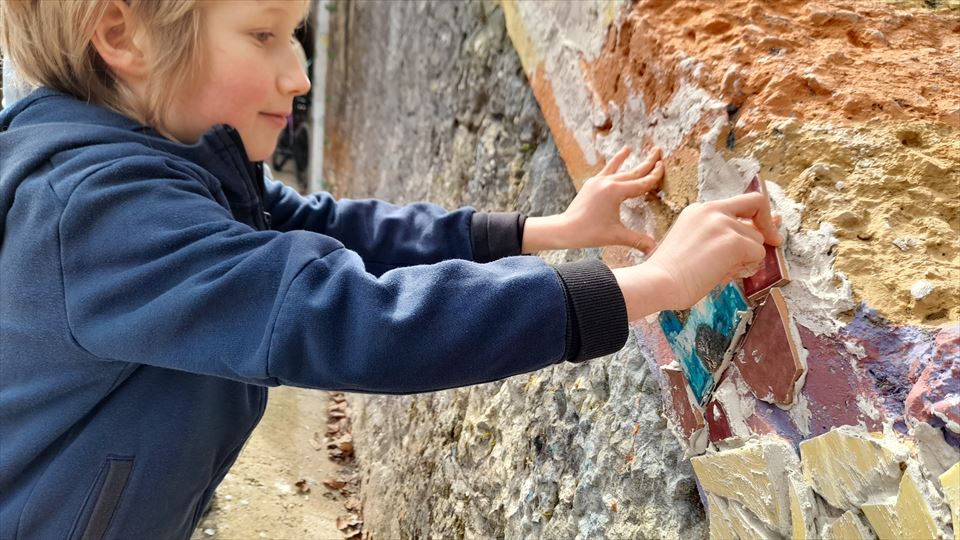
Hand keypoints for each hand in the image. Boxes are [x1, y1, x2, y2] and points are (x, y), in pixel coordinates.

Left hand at [521, 146, 663, 252]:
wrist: (565, 229)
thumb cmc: (589, 233)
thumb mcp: (616, 236)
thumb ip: (638, 240)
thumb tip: (656, 249)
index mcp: (616, 192)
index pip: (641, 183)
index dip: (653, 176)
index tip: (662, 167)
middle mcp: (607, 182)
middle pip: (632, 172)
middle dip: (646, 163)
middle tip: (658, 152)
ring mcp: (598, 181)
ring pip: (618, 169)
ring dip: (627, 159)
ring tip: (631, 148)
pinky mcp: (591, 184)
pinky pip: (606, 171)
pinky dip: (613, 163)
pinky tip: (617, 156)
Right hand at [613, 193, 782, 319]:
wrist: (658, 282)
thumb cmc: (672, 272)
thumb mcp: (695, 242)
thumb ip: (722, 235)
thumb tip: (760, 235)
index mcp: (701, 209)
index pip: (744, 202)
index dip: (762, 215)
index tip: (771, 226)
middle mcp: (712, 210)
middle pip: (756, 221)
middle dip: (758, 241)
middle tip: (752, 256)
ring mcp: (723, 224)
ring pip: (757, 242)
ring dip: (746, 259)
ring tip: (719, 271)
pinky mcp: (733, 241)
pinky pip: (757, 254)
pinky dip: (746, 268)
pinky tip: (722, 274)